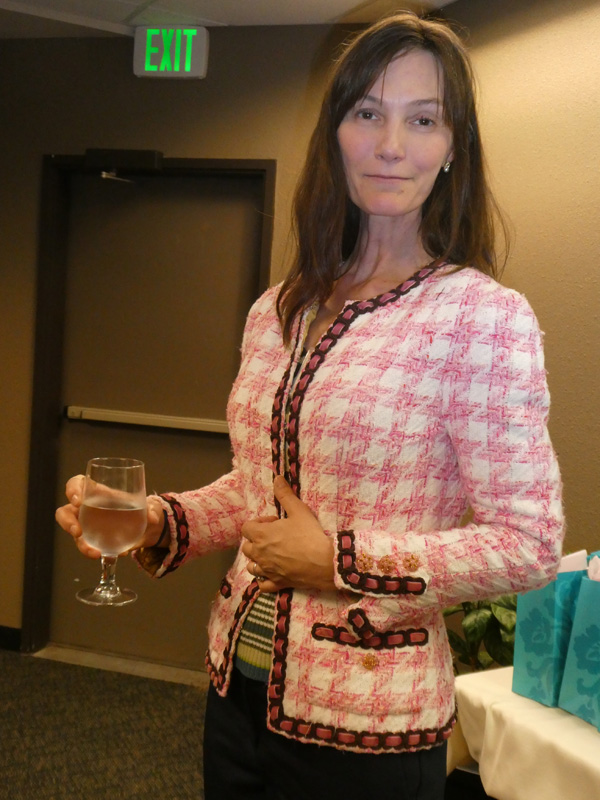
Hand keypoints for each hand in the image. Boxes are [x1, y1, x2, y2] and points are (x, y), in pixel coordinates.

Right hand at [55, 475, 164, 557]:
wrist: (144, 527)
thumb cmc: (139, 508)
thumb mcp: (147, 505)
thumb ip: (151, 509)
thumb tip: (152, 517)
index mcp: (97, 491)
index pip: (77, 483)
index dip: (73, 489)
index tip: (78, 500)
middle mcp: (86, 508)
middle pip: (65, 512)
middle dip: (67, 522)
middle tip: (77, 531)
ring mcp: (87, 525)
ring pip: (73, 533)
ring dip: (81, 544)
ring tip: (94, 552)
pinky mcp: (92, 540)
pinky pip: (87, 546)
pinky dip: (95, 552)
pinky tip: (108, 555)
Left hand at [241, 475, 334, 592]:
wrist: (325, 562)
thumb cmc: (310, 534)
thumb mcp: (298, 510)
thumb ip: (285, 494)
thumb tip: (277, 478)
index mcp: (262, 535)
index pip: (246, 527)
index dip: (258, 522)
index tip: (274, 522)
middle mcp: (260, 554)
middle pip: (247, 547)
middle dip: (257, 540)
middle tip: (275, 537)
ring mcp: (268, 571)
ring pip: (252, 566)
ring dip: (258, 560)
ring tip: (273, 555)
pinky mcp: (277, 584)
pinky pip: (262, 585)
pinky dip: (264, 580)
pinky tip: (273, 574)